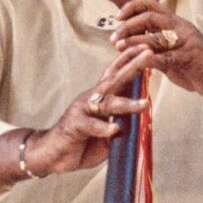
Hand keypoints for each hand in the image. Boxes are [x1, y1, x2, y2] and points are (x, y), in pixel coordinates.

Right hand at [24, 44, 152, 175]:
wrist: (53, 154)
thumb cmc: (83, 140)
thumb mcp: (108, 131)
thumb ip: (124, 123)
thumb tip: (145, 119)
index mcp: (101, 97)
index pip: (116, 73)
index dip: (131, 60)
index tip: (148, 48)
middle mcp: (92, 99)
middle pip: (114, 79)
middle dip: (133, 66)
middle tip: (149, 54)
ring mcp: (82, 110)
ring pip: (107, 103)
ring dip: (127, 104)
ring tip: (144, 104)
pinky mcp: (74, 125)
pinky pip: (91, 125)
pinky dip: (103, 128)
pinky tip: (114, 130)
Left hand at [110, 0, 202, 100]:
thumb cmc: (199, 65)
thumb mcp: (176, 50)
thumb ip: (157, 45)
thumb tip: (133, 41)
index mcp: (178, 23)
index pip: (151, 4)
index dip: (132, 7)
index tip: (117, 17)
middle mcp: (182, 28)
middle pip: (150, 16)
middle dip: (128, 25)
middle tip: (114, 37)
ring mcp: (187, 42)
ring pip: (155, 36)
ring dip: (133, 41)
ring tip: (119, 47)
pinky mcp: (189, 58)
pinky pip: (164, 57)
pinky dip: (148, 59)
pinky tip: (137, 63)